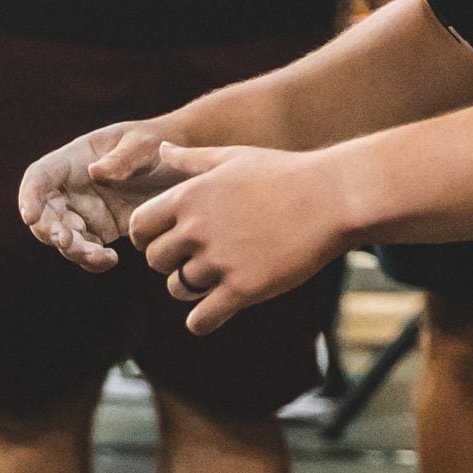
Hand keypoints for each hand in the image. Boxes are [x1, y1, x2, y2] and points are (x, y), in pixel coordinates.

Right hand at [20, 124, 176, 271]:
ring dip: (74, 250)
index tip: (30, 217)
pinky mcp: (101, 229)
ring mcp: (85, 211)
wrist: (180, 165)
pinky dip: (93, 259)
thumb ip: (123, 159)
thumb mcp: (144, 145)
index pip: (39, 177)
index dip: (29, 197)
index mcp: (74, 159)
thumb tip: (96, 173)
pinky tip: (110, 259)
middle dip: (50, 231)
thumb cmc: (157, 144)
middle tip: (69, 243)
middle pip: (45, 213)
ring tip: (99, 256)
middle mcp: (72, 187)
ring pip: (65, 237)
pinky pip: (88, 249)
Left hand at [127, 143, 351, 332]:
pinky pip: (201, 319)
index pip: (139, 227)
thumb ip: (192, 159)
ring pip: (178, 289)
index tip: (165, 241)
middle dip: (169, 263)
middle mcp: (197, 229)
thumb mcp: (234, 157)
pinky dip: (202, 321)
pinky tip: (214, 312)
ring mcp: (220, 260)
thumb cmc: (285, 173)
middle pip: (155, 260)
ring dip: (190, 289)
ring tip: (213, 281)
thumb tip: (163, 150)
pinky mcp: (244, 288)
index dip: (147, 237)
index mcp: (188, 196)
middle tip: (194, 260)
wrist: (332, 199)